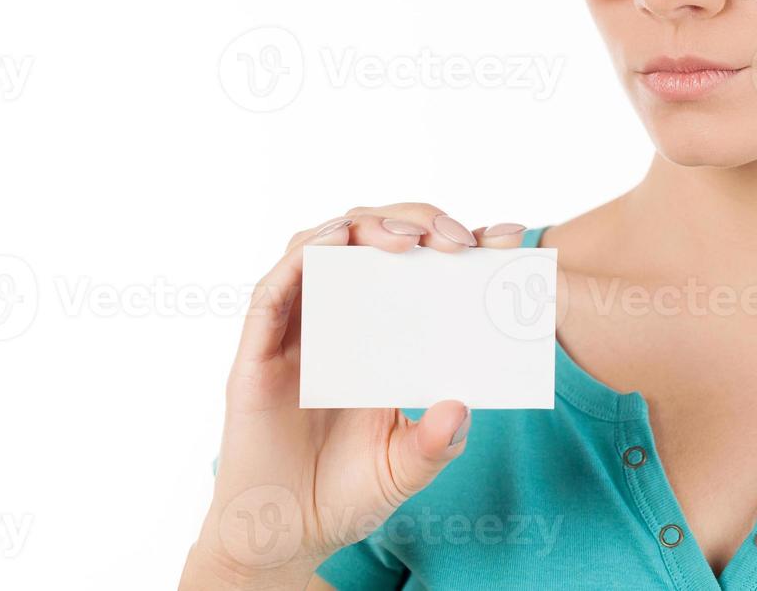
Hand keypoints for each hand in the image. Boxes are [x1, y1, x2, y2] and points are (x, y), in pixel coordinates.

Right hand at [179, 204, 527, 589]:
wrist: (284, 535)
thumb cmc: (345, 494)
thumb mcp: (405, 469)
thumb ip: (436, 444)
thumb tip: (459, 409)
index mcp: (382, 336)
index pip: (419, 268)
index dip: (455, 243)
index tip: (499, 239)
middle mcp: (340, 320)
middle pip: (370, 239)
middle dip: (414, 222)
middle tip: (453, 240)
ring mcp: (296, 332)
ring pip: (320, 247)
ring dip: (363, 228)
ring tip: (406, 239)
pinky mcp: (257, 351)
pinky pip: (273, 290)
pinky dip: (303, 258)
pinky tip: (334, 244)